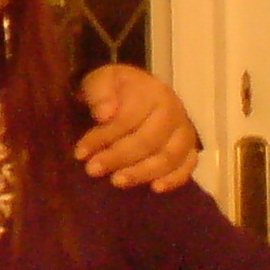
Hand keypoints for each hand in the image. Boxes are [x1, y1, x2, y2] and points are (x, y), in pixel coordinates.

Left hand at [74, 64, 198, 191]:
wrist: (134, 91)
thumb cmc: (115, 89)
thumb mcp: (101, 81)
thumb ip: (99, 93)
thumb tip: (104, 115)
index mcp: (153, 92)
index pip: (128, 119)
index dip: (103, 137)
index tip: (80, 153)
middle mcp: (174, 111)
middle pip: (148, 140)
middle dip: (118, 157)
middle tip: (93, 170)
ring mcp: (184, 131)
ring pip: (169, 156)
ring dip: (142, 172)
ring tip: (117, 181)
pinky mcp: (189, 149)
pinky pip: (188, 166)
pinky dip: (175, 179)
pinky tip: (155, 188)